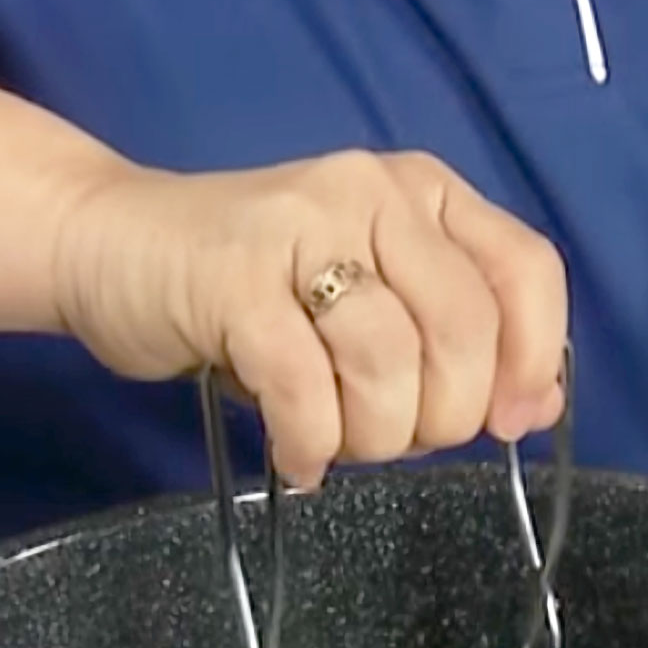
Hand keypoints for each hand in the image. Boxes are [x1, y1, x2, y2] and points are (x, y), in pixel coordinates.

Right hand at [50, 151, 567, 485]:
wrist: (109, 247)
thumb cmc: (252, 291)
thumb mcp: (370, 306)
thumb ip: (457, 344)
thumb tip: (537, 406)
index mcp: (422, 193)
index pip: (526, 270)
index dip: (530, 359)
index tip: (504, 422)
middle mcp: (372, 191)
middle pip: (464, 328)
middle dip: (442, 417)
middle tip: (391, 438)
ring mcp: (300, 225)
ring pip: (389, 360)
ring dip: (374, 435)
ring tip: (337, 444)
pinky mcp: (231, 276)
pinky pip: (304, 385)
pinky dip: (311, 441)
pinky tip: (298, 456)